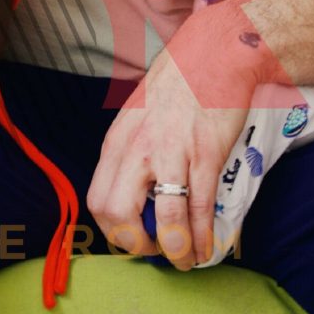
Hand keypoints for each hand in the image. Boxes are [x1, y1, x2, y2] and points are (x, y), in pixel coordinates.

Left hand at [87, 2, 266, 269]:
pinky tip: (208, 247)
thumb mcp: (139, 116)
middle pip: (117, 214)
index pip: (98, 200)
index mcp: (118, 142)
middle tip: (154, 251)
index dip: (113, 230)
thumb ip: (133, 152)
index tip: (132, 239)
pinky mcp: (205, 155)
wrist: (215, 53)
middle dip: (134, 244)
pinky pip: (198, 207)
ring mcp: (171, 153)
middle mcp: (137, 149)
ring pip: (162, 218)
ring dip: (174, 251)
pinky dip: (201, 235)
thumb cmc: (178, 84)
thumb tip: (136, 192)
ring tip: (185, 260)